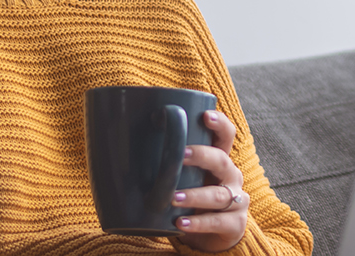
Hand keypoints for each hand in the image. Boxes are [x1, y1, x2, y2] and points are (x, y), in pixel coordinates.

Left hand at [172, 110, 247, 252]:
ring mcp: (237, 201)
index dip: (220, 124)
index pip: (225, 136)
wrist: (208, 239)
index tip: (205, 115)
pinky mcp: (235, 224)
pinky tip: (180, 223)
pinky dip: (197, 223)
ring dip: (194, 195)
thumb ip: (163, 166)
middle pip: (221, 160)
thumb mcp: (180, 181)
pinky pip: (218, 222)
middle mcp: (231, 177)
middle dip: (201, 155)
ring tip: (172, 198)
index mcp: (219, 161)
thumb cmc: (189, 203)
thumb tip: (117, 147)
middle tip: (180, 155)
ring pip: (218, 194)